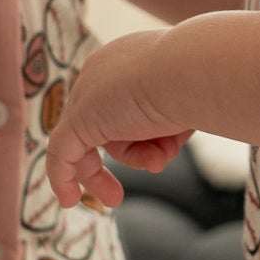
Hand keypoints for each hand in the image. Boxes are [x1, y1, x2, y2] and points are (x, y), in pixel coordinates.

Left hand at [45, 30, 192, 208]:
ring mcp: (89, 95)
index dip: (143, 134)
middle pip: (109, 123)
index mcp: (128, 59)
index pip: (125, 104)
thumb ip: (169, 118)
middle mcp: (104, 71)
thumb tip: (167, 140)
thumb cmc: (198, 82)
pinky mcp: (79, 119)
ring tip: (160, 160)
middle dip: (132, 153)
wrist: (192, 70)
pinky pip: (61, 153)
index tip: (161, 156)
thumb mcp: (183, 101)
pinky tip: (72, 200)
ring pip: (96, 141)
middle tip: (152, 169)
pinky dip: (63, 177)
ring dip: (133, 159)